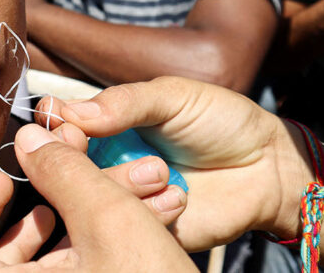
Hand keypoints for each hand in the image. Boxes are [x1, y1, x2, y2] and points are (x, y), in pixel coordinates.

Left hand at [0, 124, 194, 271]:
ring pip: (4, 272)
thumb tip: (30, 141)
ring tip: (81, 205)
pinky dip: (55, 260)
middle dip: (7, 211)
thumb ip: (65, 173)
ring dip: (38, 232)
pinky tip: (93, 239)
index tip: (4, 182)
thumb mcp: (114, 224)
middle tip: (41, 185)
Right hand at [36, 77, 310, 250]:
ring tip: (161, 172)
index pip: (61, 123)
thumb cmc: (221, 121)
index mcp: (107, 124)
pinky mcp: (145, 227)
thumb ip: (124, 101)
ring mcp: (123, 195)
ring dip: (118, 182)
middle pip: (64, 163)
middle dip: (75, 156)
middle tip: (89, 147)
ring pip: (89, 197)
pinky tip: (176, 198)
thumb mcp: (173, 96)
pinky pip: (123, 227)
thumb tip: (69, 111)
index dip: (55, 124)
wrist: (268, 166)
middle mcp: (107, 160)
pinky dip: (145, 211)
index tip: (63, 123)